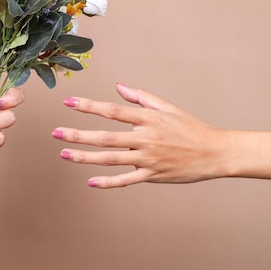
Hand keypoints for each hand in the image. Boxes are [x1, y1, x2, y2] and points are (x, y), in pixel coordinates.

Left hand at [52, 83, 229, 187]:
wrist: (214, 152)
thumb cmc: (190, 127)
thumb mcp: (167, 107)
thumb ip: (141, 97)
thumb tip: (118, 86)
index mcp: (148, 119)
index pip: (112, 111)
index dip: (88, 106)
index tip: (68, 102)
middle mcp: (145, 138)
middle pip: (105, 136)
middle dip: (78, 135)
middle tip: (56, 133)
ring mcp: (148, 159)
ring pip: (110, 159)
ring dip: (85, 157)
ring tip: (64, 153)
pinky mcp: (153, 175)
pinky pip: (126, 180)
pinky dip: (108, 182)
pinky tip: (90, 181)